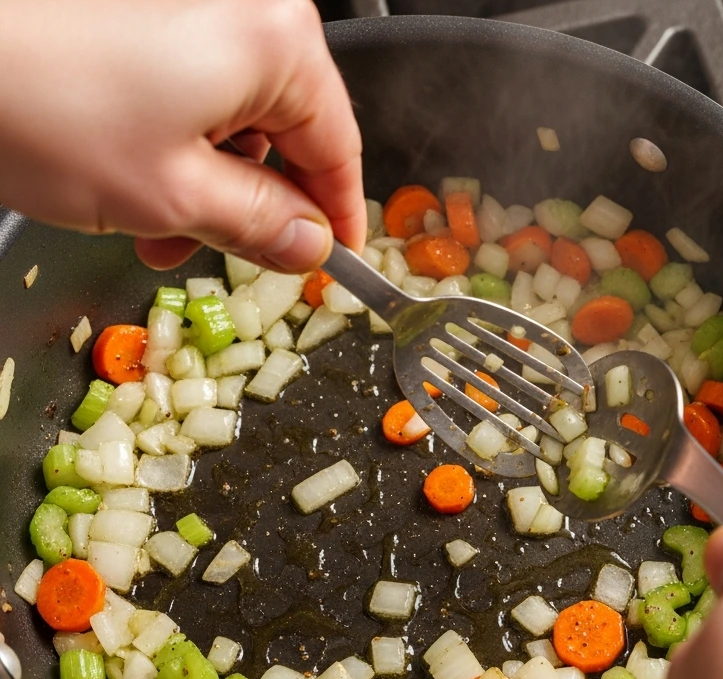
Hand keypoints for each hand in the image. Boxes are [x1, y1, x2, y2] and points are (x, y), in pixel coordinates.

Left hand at [0, 0, 363, 272]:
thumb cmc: (42, 106)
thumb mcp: (173, 197)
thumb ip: (261, 228)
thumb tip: (308, 246)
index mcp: (276, 43)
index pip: (339, 149)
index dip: (334, 221)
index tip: (330, 267)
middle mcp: (244, 9)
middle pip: (285, 130)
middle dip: (251, 203)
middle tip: (211, 255)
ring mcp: (193, 6)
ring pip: (232, 112)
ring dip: (203, 178)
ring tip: (149, 221)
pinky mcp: (146, 11)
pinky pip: (188, 82)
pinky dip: (171, 136)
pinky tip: (130, 175)